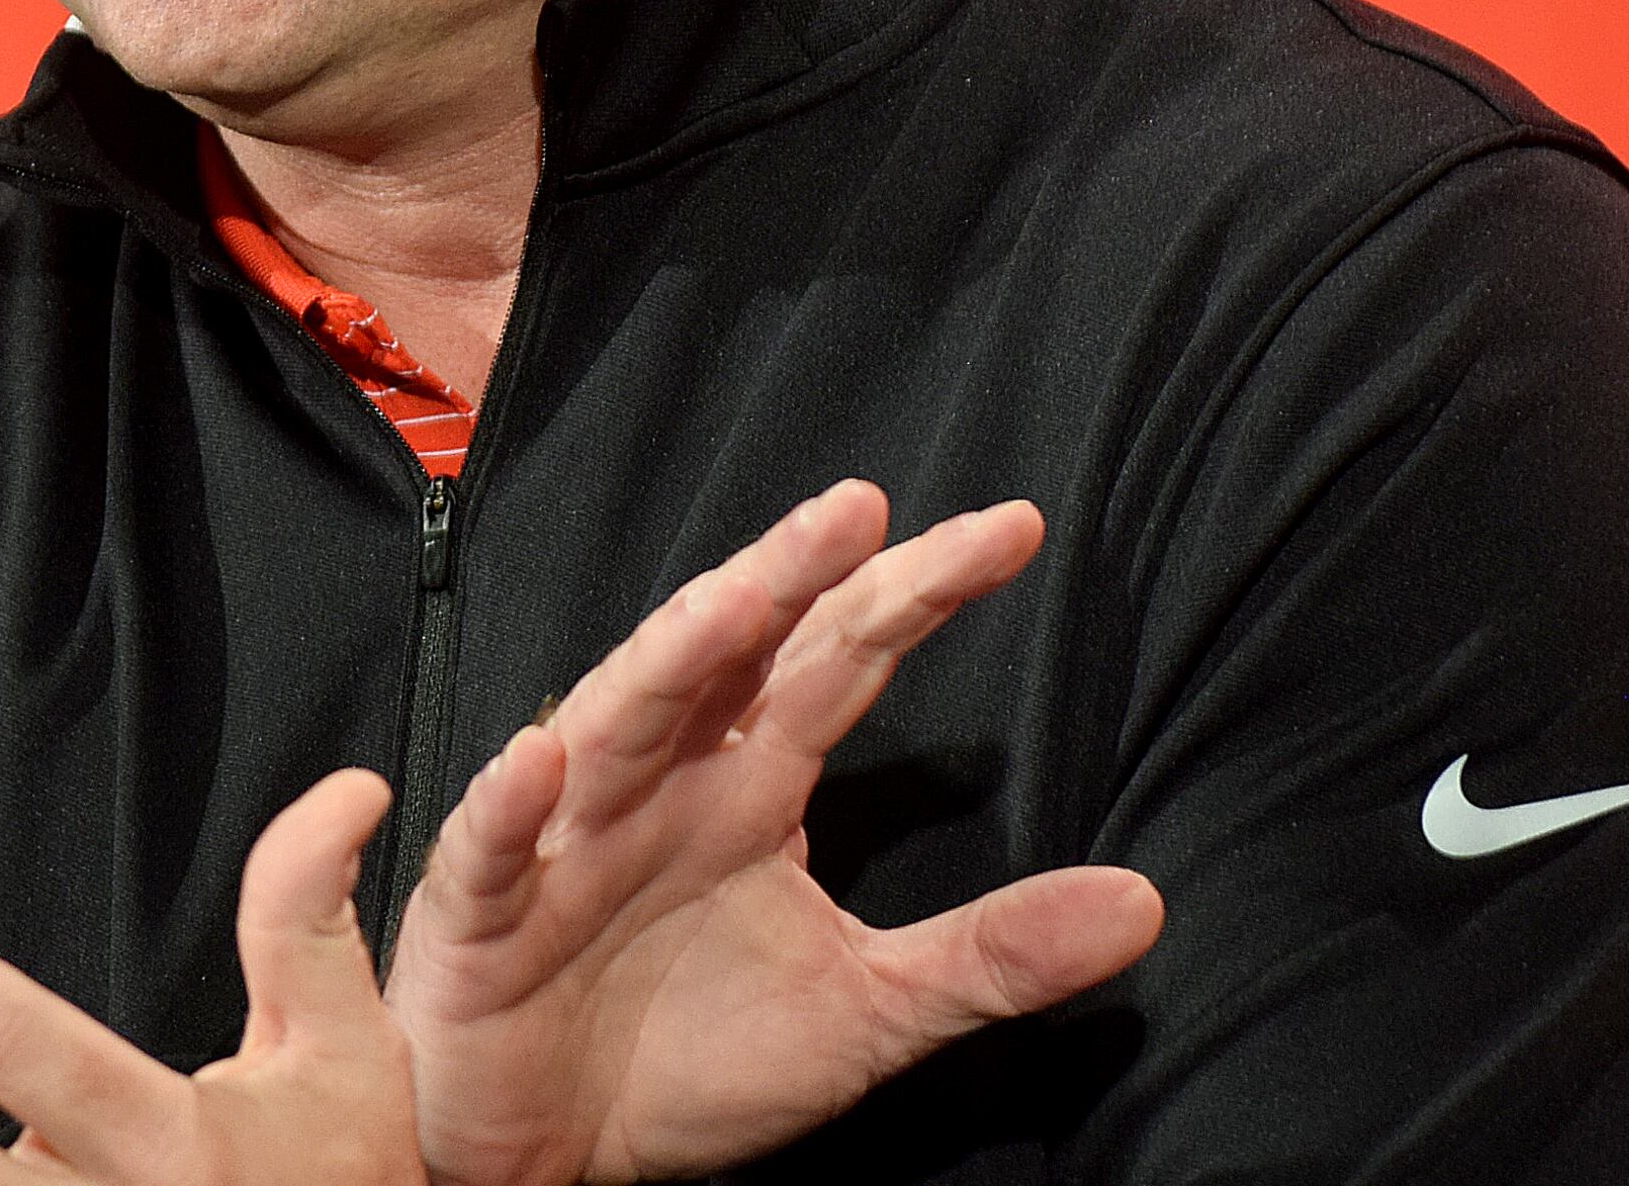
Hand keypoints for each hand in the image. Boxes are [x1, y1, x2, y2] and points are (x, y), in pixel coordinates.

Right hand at [383, 482, 1164, 1185]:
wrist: (550, 1160)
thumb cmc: (689, 1060)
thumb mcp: (868, 1012)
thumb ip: (994, 953)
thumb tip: (1149, 901)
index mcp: (751, 788)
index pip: (842, 660)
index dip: (915, 593)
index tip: (1012, 530)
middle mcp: (661, 783)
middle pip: (727, 657)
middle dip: (787, 577)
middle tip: (861, 508)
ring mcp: (565, 837)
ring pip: (615, 723)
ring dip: (669, 659)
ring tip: (735, 603)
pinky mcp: (480, 914)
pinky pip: (492, 850)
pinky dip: (512, 806)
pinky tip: (544, 764)